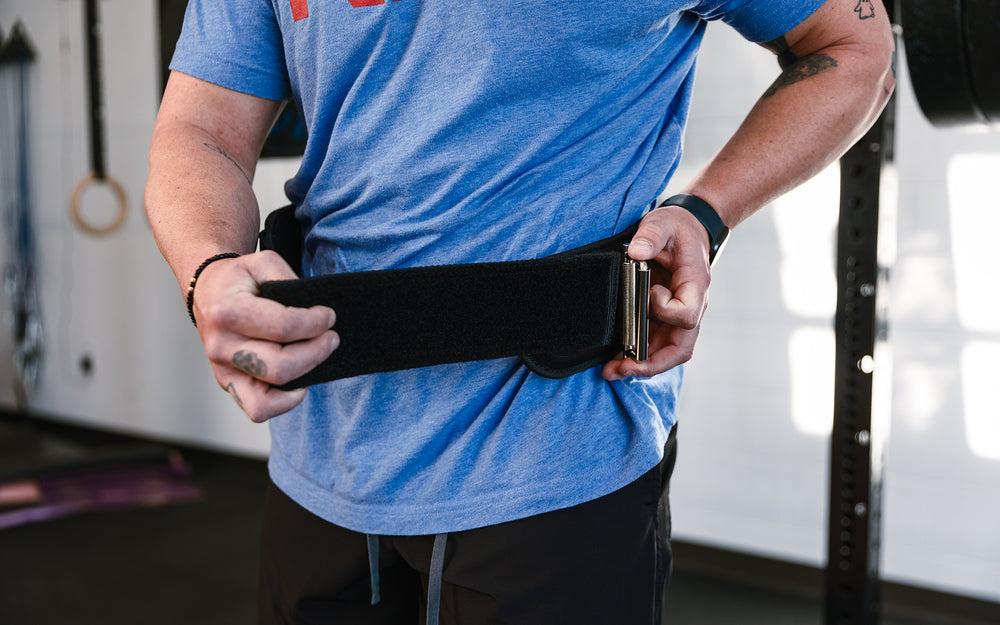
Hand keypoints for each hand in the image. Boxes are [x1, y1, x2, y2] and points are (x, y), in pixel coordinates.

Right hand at [192, 250, 337, 421]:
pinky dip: (284, 402)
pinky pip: (258, 409)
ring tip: (317, 356)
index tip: (329, 316)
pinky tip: (300, 381)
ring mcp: (222, 370)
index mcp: (227, 311)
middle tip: (332, 337)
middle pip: (280, 367)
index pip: (283, 327)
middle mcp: (221, 345)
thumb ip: (287, 278)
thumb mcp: (262, 262)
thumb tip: (312, 308)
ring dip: (304, 377)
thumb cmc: (239, 279)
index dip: (315, 323)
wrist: (208, 293)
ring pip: (268, 397)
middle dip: (317, 352)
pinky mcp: (228, 384)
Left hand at [602, 204, 711, 379]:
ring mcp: (677, 315)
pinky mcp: (664, 318)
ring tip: (610, 372)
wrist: (687, 230)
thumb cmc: (677, 228)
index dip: (664, 311)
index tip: (648, 293)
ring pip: (666, 352)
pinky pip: (654, 344)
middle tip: (622, 369)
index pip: (686, 316)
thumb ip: (650, 236)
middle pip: (680, 348)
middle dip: (651, 362)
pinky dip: (636, 354)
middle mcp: (691, 306)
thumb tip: (636, 253)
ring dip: (640, 365)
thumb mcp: (663, 222)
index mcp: (695, 285)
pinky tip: (615, 360)